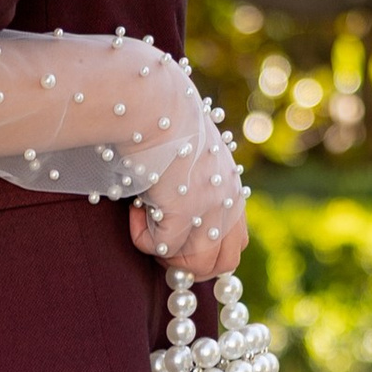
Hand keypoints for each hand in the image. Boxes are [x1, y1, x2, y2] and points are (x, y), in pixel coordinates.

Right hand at [128, 110, 249, 277]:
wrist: (155, 107)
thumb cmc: (165, 126)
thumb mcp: (193, 159)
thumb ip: (197, 188)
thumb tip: (171, 213)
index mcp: (233, 191)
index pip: (236, 246)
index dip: (205, 251)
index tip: (177, 237)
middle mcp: (229, 205)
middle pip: (222, 265)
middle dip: (189, 263)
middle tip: (160, 239)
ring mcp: (209, 213)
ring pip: (191, 264)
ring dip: (164, 251)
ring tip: (146, 218)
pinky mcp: (183, 215)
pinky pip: (159, 248)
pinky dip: (141, 234)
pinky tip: (135, 206)